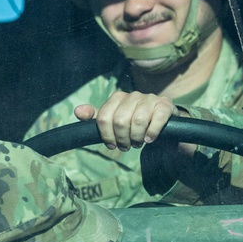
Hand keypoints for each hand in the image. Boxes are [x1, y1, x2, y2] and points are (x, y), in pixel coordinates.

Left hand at [75, 92, 189, 152]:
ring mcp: (150, 98)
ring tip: (138, 143)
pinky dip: (152, 132)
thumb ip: (95, 117)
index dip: (107, 136)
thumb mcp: (113, 121)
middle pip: (120, 121)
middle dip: (122, 139)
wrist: (162, 125)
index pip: (104, 118)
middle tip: (127, 146)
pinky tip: (150, 139)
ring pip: (138, 120)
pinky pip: (156, 119)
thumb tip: (77, 111)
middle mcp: (133, 95)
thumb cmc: (134, 124)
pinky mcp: (165, 105)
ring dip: (137, 138)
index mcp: (118, 97)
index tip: (112, 145)